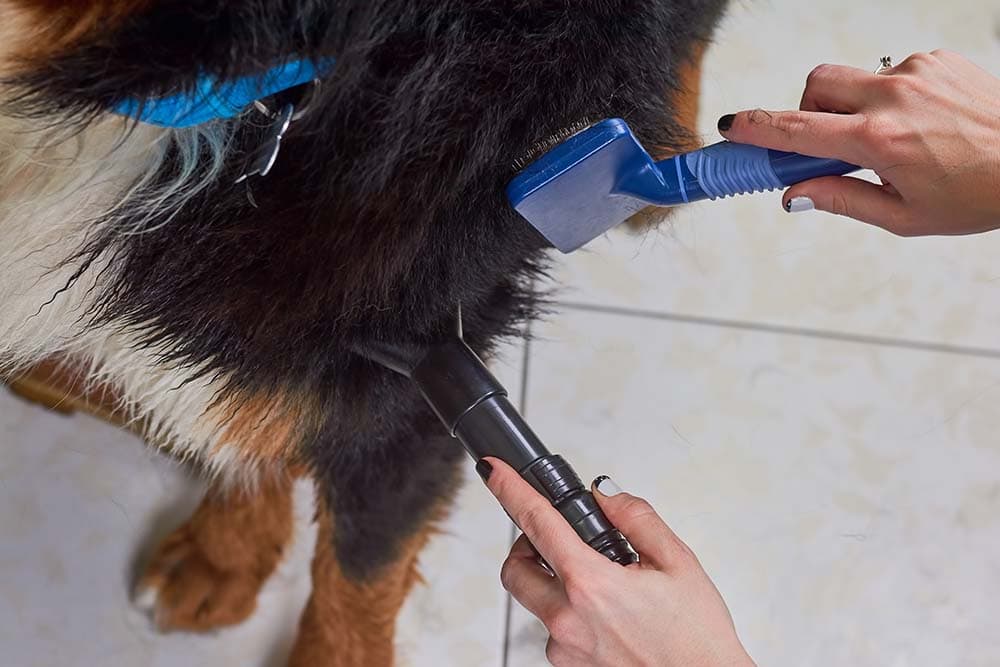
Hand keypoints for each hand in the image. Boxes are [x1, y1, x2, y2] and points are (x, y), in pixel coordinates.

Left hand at [478, 458, 753, 666]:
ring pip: (534, 602)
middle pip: (515, 570)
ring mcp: (565, 650)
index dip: (510, 490)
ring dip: (551, 584)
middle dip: (526, 547)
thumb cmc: (698, 640)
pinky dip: (569, 615)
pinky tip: (607, 617)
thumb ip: (636, 518)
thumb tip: (605, 495)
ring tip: (600, 586)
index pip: (536, 523)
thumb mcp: (678, 563)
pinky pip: (553, 632)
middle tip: (558, 540)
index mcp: (591, 585)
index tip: (494, 472)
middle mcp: (568, 620)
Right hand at [717, 50, 999, 235]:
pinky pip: (890, 71)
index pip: (797, 130)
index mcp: (880, 140)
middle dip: (808, 112)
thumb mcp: (903, 216)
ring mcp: (917, 71)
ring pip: (853, 78)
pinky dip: (889, 96)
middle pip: (816, 87)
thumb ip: (840, 200)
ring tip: (889, 139)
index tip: (730, 126)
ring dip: (852, 106)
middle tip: (829, 145)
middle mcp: (894, 97)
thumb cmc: (979, 194)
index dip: (756, 127)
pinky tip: (918, 122)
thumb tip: (794, 195)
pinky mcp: (936, 59)